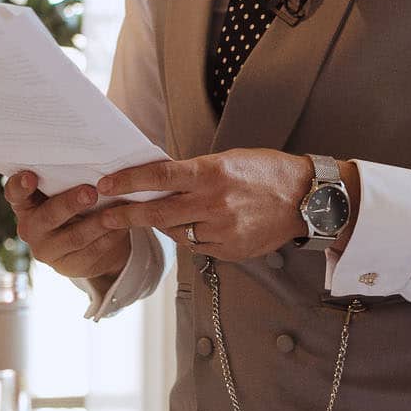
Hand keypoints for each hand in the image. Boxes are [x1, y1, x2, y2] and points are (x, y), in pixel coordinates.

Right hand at [5, 173, 133, 282]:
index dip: (20, 186)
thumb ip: (65, 180)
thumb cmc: (74, 205)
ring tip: (115, 211)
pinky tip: (122, 226)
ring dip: (96, 223)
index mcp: (25, 205)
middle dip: (70, 203)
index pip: (15, 194)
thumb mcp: (65, 192)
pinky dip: (109, 237)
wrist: (88, 243)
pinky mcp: (69, 266)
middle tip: (90, 192)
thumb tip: (88, 159)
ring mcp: (48, 250)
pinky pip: (92, 251)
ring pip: (74, 236)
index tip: (31, 176)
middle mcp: (30, 229)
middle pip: (48, 217)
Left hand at [93, 149, 317, 261]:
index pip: (159, 177)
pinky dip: (189, 236)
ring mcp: (223, 230)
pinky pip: (197, 246)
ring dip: (161, 226)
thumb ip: (194, 173)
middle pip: (158, 213)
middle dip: (126, 215)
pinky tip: (195, 226)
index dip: (128, 181)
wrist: (307, 198)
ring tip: (155, 217)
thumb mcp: (228, 160)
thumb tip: (159, 181)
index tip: (105, 185)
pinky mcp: (230, 250)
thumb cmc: (267, 172)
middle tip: (103, 215)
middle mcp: (214, 203)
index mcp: (212, 173)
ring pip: (176, 233)